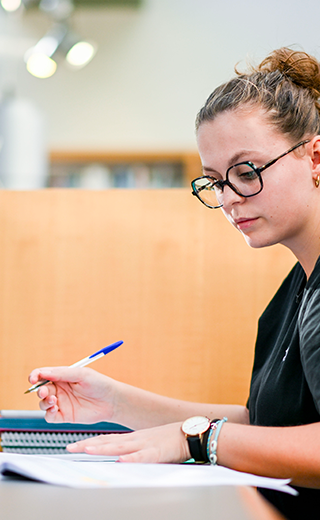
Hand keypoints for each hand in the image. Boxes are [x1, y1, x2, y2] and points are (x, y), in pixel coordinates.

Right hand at [28, 366, 116, 423]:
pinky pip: (50, 416)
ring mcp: (61, 402)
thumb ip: (62, 373)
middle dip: (39, 390)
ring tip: (54, 400)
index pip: (43, 374)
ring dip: (44, 402)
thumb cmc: (99, 384)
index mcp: (62, 376)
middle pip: (41, 389)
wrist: (112, 401)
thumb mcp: (82, 374)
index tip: (33, 379)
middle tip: (44, 392)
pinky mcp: (64, 415)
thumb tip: (43, 373)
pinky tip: (55, 409)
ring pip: (43, 403)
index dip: (35, 376)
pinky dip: (48, 413)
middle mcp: (60, 389)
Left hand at [67, 422, 190, 462]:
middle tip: (71, 448)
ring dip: (103, 448)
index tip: (74, 446)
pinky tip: (121, 461)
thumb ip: (133, 450)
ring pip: (120, 447)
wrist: (190, 434)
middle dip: (88, 446)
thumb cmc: (170, 440)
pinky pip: (142, 456)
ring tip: (88, 449)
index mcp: (133, 439)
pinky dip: (131, 458)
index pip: (107, 440)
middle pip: (108, 443)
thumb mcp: (148, 444)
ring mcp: (145, 445)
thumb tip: (118, 459)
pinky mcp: (157, 453)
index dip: (90, 443)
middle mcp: (135, 440)